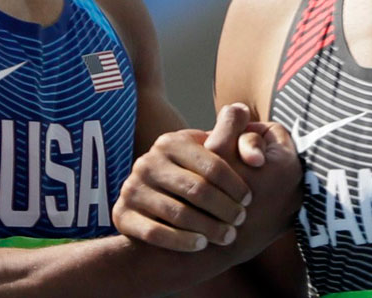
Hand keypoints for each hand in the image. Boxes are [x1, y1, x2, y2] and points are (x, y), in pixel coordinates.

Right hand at [114, 104, 257, 251]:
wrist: (155, 198)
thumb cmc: (196, 173)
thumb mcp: (211, 149)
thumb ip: (236, 136)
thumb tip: (249, 127)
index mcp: (171, 142)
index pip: (213, 164)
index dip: (236, 184)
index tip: (250, 199)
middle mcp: (147, 162)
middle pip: (197, 190)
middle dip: (225, 209)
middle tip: (241, 221)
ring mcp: (132, 188)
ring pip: (177, 213)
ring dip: (208, 228)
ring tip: (227, 237)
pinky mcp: (121, 214)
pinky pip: (154, 232)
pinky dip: (181, 241)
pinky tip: (200, 245)